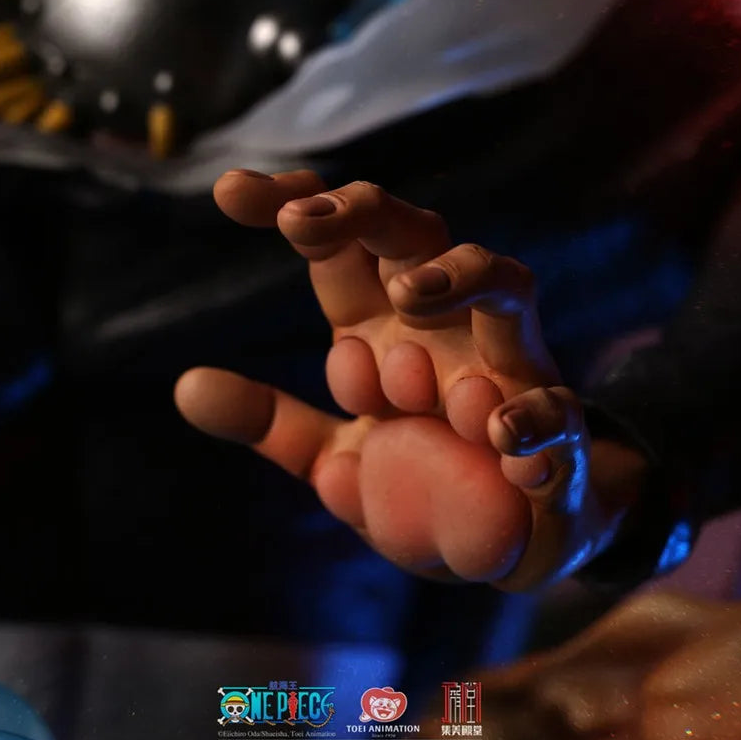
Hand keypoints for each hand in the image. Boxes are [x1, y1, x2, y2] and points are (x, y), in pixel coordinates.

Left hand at [175, 170, 642, 588]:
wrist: (511, 548)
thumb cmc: (425, 484)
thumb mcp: (334, 455)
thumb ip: (271, 421)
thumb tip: (185, 385)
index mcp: (384, 330)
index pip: (342, 247)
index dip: (296, 205)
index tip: (229, 191)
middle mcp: (446, 333)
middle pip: (416, 237)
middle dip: (362, 214)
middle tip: (300, 223)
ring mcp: (506, 375)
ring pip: (503, 284)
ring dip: (458, 278)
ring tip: (408, 298)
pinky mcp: (555, 436)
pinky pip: (555, 408)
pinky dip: (532, 415)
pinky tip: (497, 435)